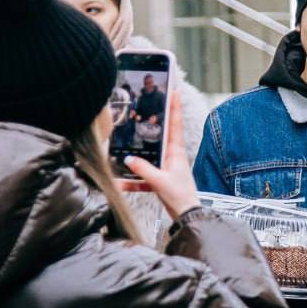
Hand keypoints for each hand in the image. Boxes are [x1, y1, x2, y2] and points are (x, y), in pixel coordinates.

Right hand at [124, 92, 198, 218]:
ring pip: (150, 156)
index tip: (174, 91)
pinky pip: (144, 177)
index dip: (175, 108)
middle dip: (155, 122)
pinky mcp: (160, 180)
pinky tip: (120, 183)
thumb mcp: (160, 181)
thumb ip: (143, 170)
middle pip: (162, 135)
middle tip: (149, 105)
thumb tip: (128, 159)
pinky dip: (133, 180)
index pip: (175, 125)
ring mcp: (166, 168)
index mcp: (176, 153)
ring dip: (138, 154)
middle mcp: (172, 158)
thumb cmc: (180, 197)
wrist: (186, 216)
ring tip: (125, 146)